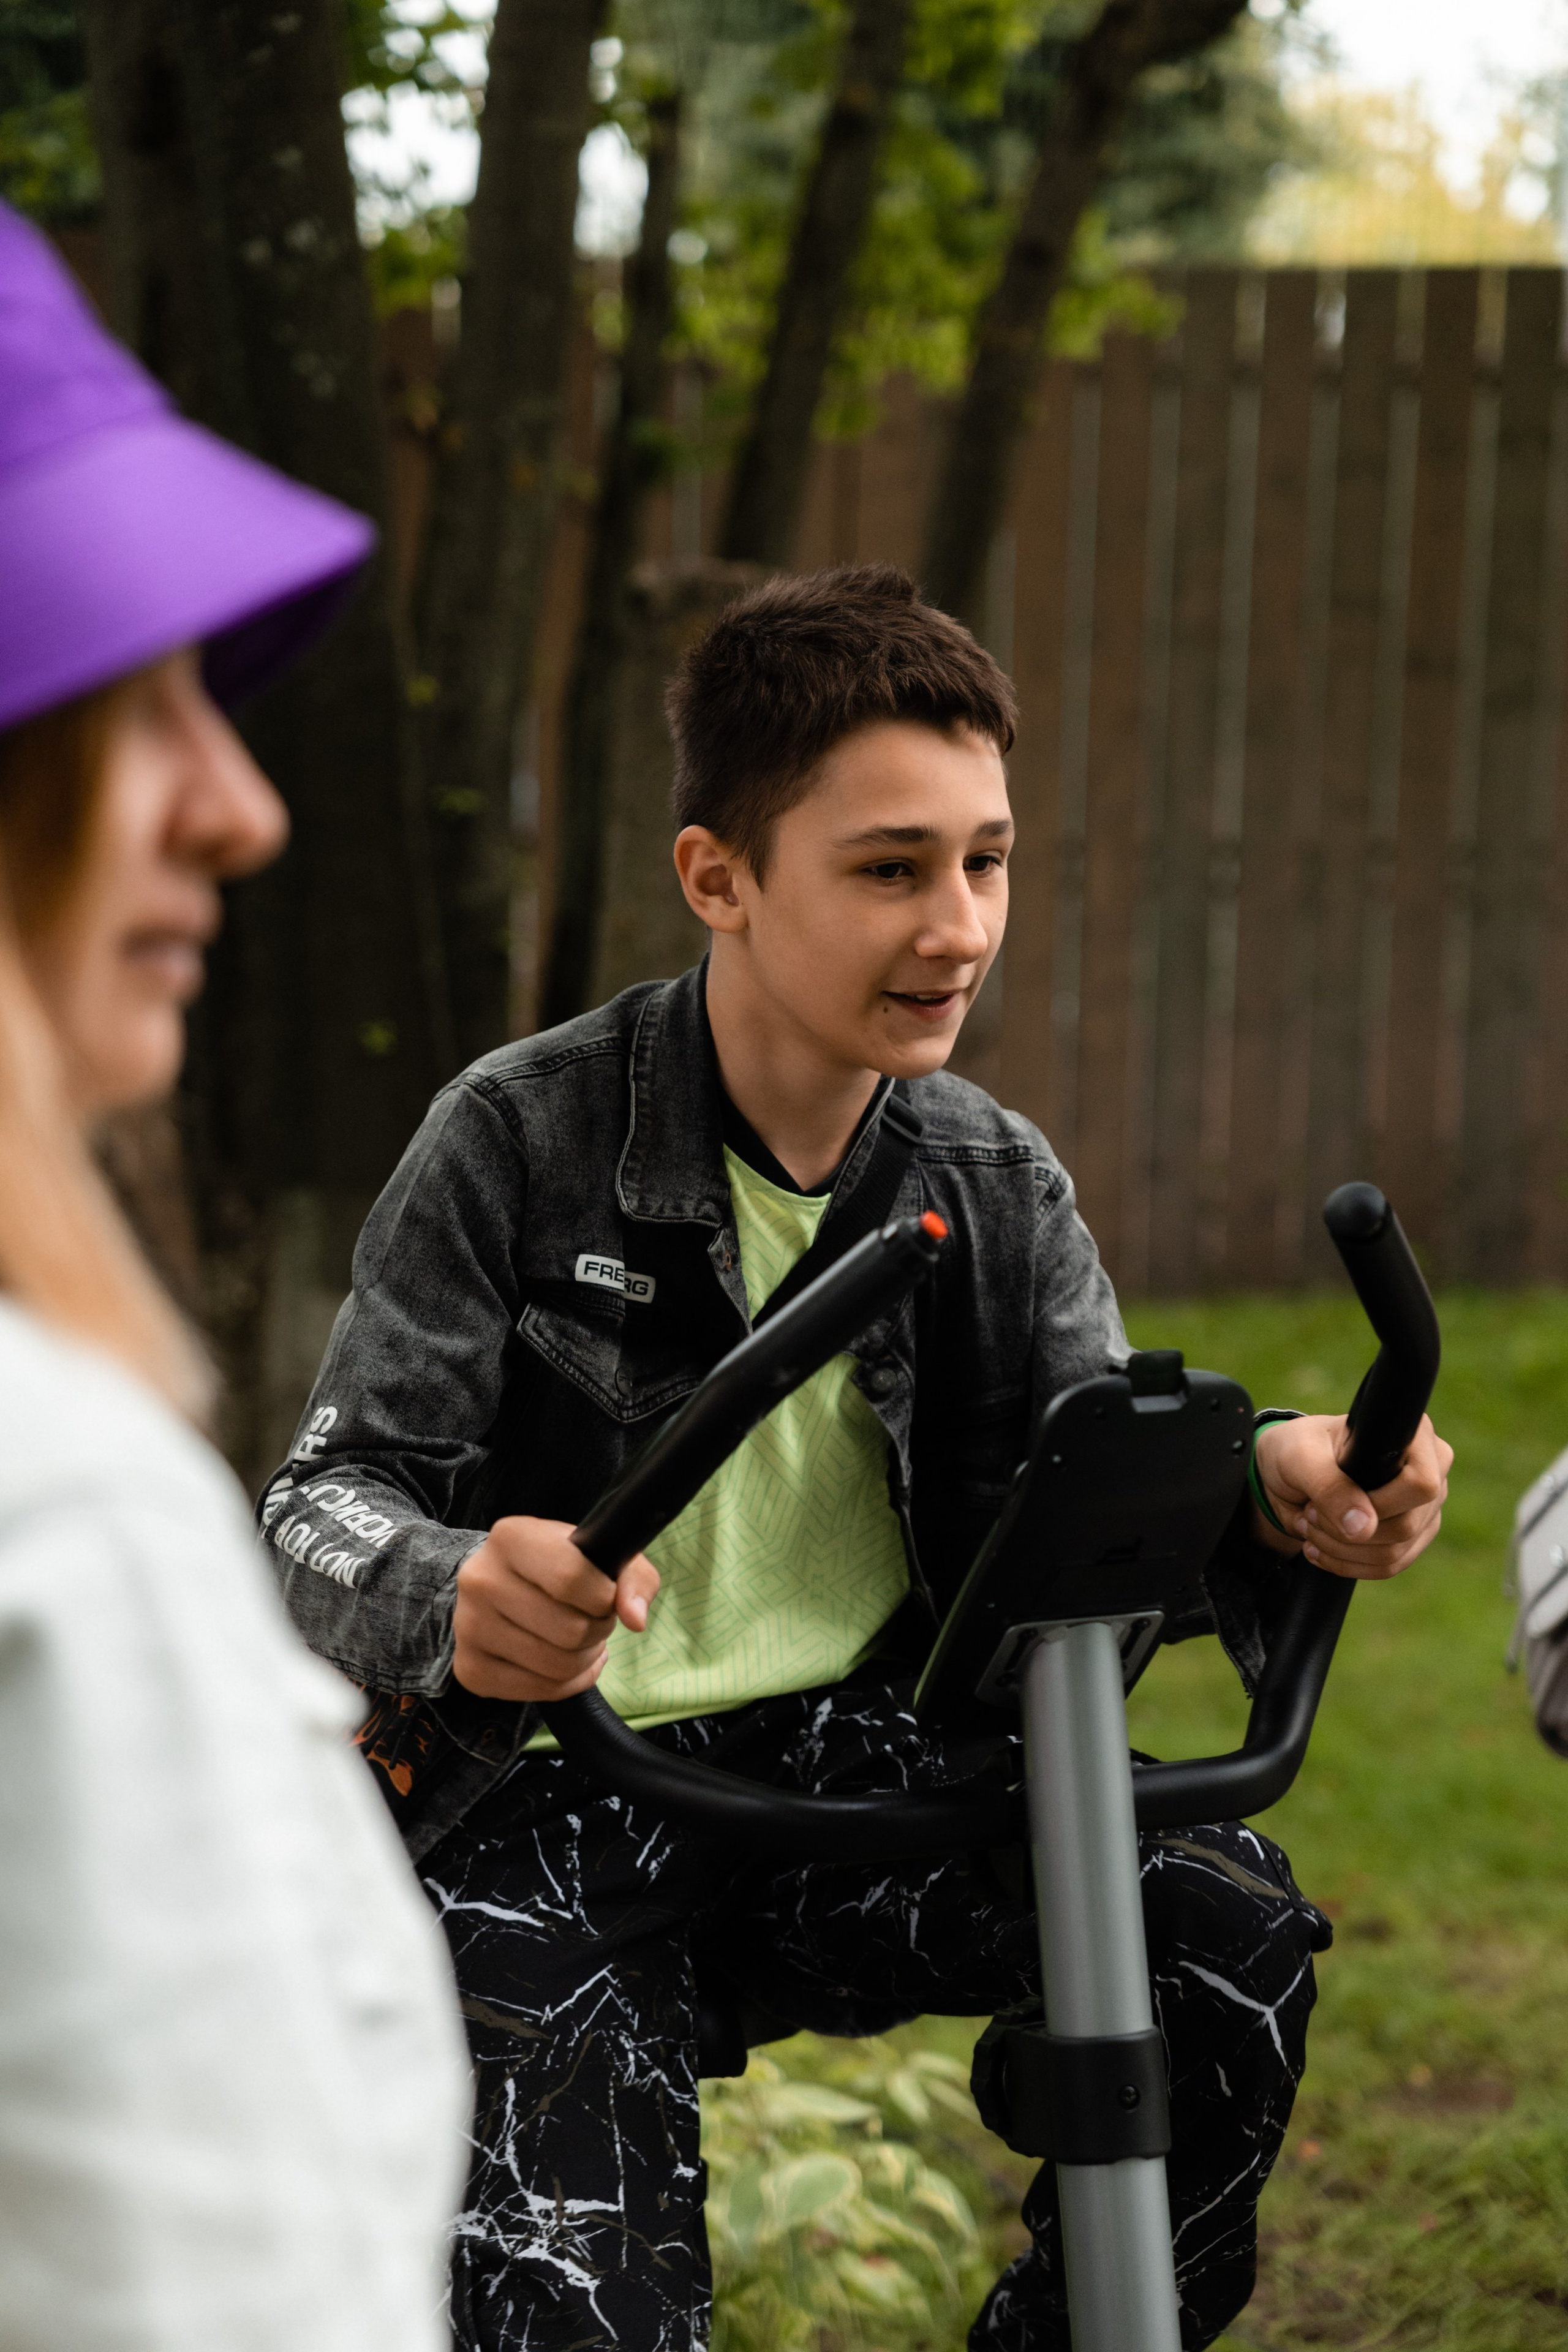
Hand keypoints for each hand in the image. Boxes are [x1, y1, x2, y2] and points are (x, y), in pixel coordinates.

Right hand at [452, 1515, 659, 1702]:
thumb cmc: (559, 1565)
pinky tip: (566, 1662)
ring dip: (586, 1658)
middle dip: (598, 1630)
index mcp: (510, 1537)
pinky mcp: (470, 1668)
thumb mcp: (602, 1554)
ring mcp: (469, 1626)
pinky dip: (568, 1684)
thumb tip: (635, 1619)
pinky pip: (539, 1692)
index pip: (571, 1579)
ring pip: (557, 1666)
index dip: (604, 1597)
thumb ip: (633, 1577)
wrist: (502, 1584)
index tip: (606, 1595)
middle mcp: (480, 1579)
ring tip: (581, 1640)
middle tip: (594, 1619)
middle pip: (569, 1630)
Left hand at [1251, 1412, 1450, 1579]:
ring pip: (1395, 1552)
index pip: (1421, 1485)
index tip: (1326, 1502)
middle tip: (1308, 1513)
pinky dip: (1347, 1563)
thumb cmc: (1297, 1451)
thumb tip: (1363, 1527)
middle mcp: (1431, 1470)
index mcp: (1413, 1437)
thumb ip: (1329, 1486)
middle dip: (1344, 1531)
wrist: (1287, 1476)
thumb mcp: (1300, 1459)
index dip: (1377, 1504)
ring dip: (1341, 1549)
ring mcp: (1426, 1507)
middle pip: (1406, 1526)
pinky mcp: (1413, 1536)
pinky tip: (1319, 1548)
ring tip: (1309, 1526)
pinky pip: (1389, 1566)